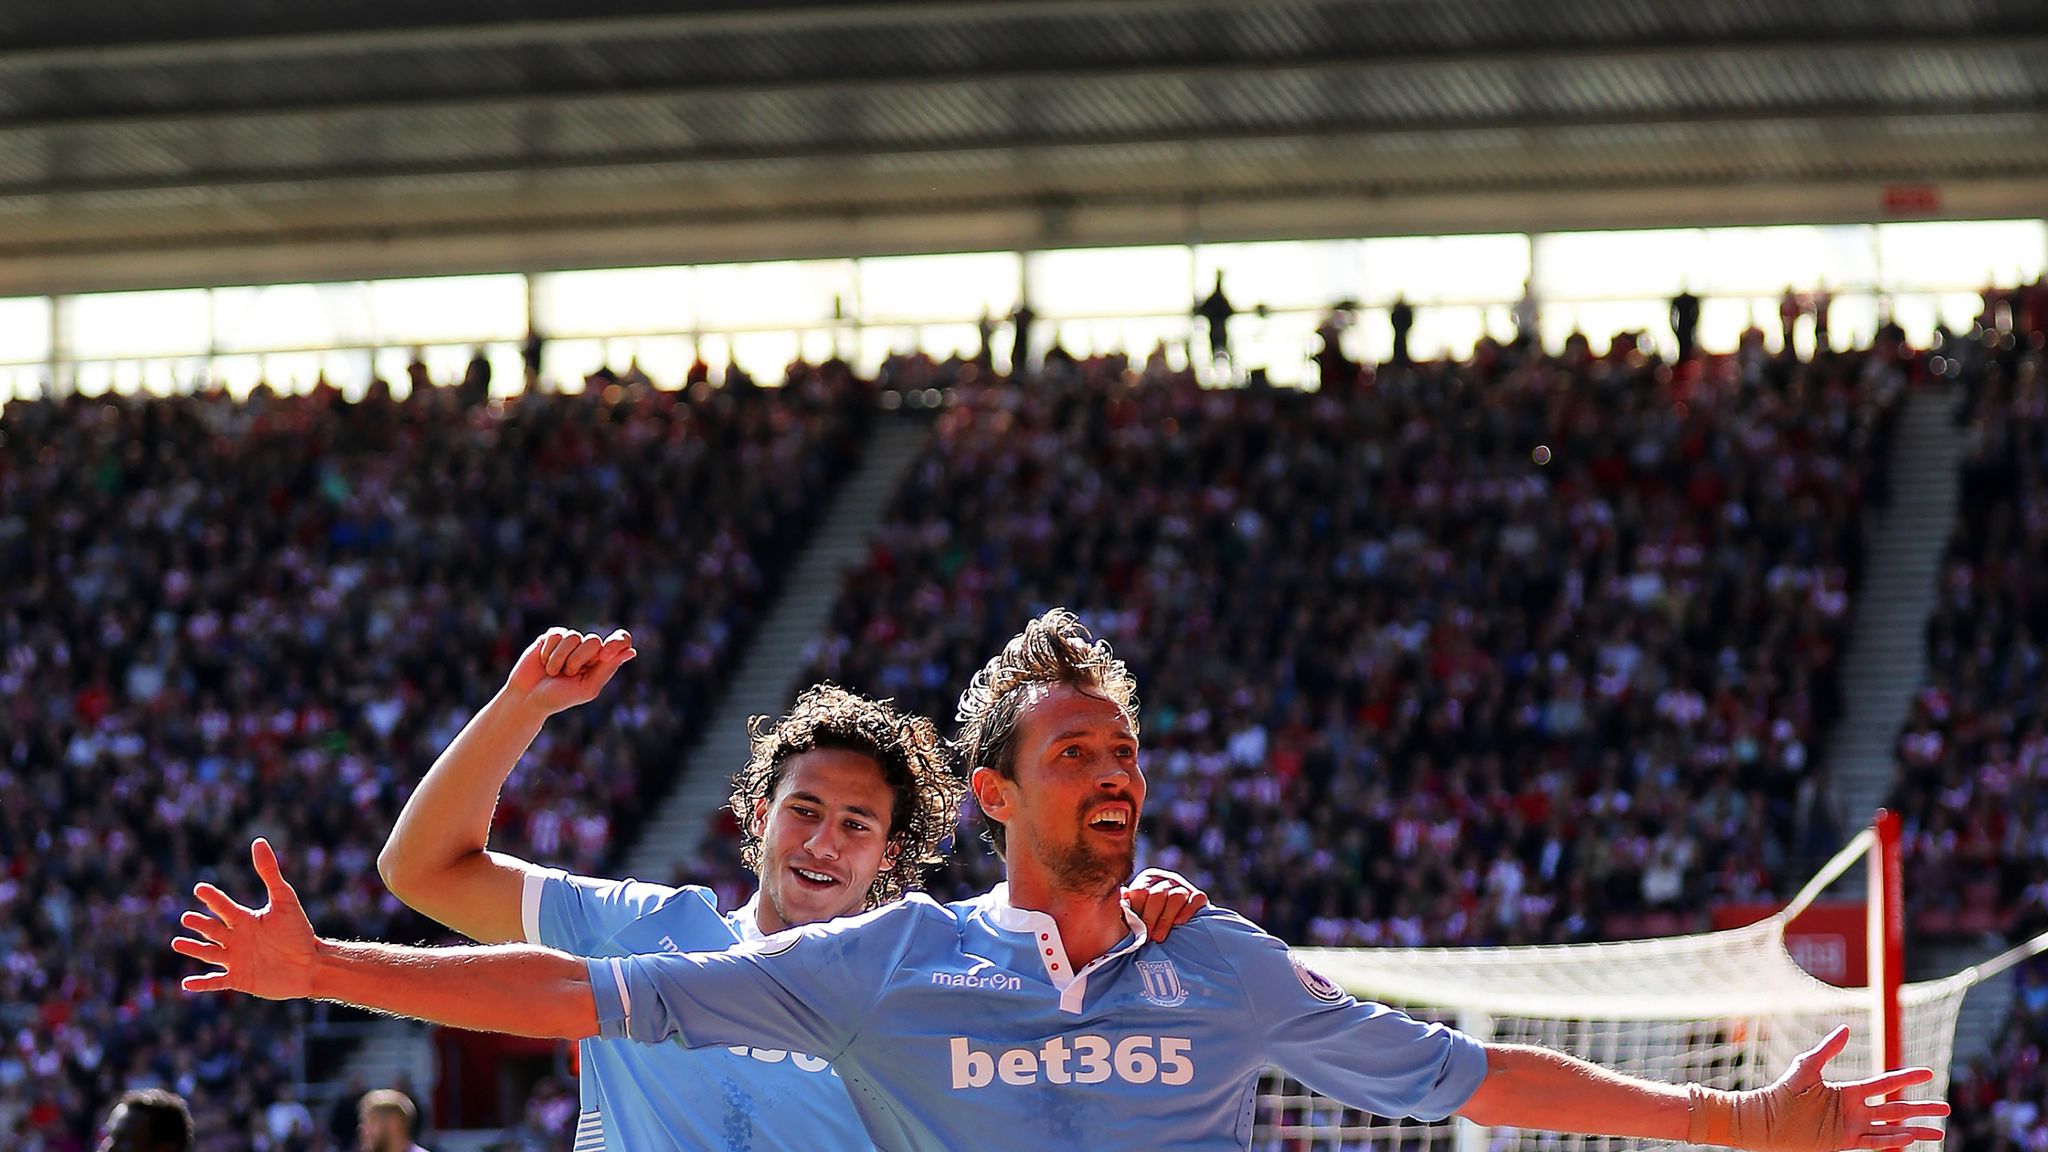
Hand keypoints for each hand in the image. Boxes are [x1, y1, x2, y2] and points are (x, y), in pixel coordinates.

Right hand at [173, 838, 319, 1000]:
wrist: (311, 964)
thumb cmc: (299, 932)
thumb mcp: (284, 900)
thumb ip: (269, 873)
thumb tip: (258, 841)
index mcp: (246, 921)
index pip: (224, 907)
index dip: (213, 898)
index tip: (199, 888)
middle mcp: (238, 939)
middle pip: (213, 930)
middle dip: (200, 925)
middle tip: (186, 918)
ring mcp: (237, 960)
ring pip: (209, 954)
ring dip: (194, 949)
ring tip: (177, 943)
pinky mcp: (240, 979)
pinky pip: (217, 981)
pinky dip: (202, 983)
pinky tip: (186, 984)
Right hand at [503, 628, 635, 716]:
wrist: (528, 698)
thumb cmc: (559, 697)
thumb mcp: (587, 688)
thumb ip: (607, 669)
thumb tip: (631, 651)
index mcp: (603, 661)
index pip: (622, 640)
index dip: (617, 642)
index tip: (604, 654)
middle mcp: (589, 649)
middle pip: (594, 640)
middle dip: (579, 659)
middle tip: (568, 674)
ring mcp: (570, 641)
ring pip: (574, 636)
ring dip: (560, 659)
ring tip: (553, 672)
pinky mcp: (552, 636)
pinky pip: (556, 634)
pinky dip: (549, 652)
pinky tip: (543, 662)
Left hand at [1124, 868, 1209, 940]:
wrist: (1177, 931)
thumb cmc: (1148, 923)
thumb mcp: (1135, 914)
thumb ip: (1127, 908)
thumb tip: (1122, 896)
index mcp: (1146, 880)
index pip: (1140, 891)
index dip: (1136, 911)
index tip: (1134, 929)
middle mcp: (1165, 880)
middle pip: (1157, 895)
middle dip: (1150, 918)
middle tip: (1147, 937)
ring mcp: (1183, 886)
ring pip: (1176, 896)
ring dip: (1166, 919)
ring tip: (1159, 937)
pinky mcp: (1198, 896)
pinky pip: (1196, 899)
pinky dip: (1188, 911)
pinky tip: (1179, 923)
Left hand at [1690, 1027, 1948, 1150]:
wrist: (1768, 1119)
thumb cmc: (1784, 1091)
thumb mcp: (1807, 1067)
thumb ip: (1827, 1050)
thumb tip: (1846, 1029)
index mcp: (1849, 1091)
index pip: (1885, 1083)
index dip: (1907, 1078)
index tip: (1928, 1071)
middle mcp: (1855, 1109)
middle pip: (1896, 1107)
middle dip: (1921, 1107)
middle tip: (1946, 1107)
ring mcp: (1852, 1126)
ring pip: (1891, 1127)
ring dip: (1915, 1128)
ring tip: (1939, 1131)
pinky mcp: (1844, 1141)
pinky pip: (1875, 1141)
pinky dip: (1894, 1140)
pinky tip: (1912, 1138)